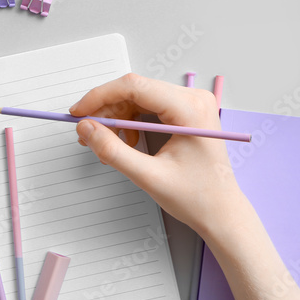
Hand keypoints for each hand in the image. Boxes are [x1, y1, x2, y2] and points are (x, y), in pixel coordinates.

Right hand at [69, 74, 254, 244]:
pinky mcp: (186, 113)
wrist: (221, 212)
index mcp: (190, 108)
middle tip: (87, 133)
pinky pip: (148, 108)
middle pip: (135, 90)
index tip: (77, 113)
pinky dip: (131, 123)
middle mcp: (193, 98)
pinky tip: (128, 145)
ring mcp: (191, 104)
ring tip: (109, 146)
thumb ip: (113, 150)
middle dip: (107, 111)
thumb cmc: (196, 197)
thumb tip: (85, 128)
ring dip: (118, 119)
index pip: (135, 87)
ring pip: (139, 98)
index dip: (100, 97)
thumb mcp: (148, 176)